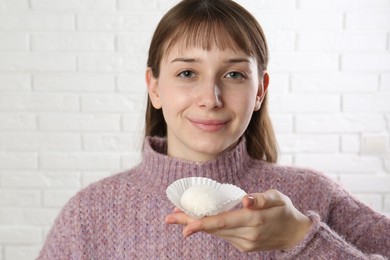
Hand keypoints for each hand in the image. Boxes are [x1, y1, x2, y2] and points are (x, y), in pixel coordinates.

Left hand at [165, 189, 311, 251]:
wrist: (295, 234)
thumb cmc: (285, 210)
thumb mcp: (277, 198)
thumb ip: (261, 198)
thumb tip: (245, 199)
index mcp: (254, 220)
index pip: (222, 222)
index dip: (201, 224)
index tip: (184, 226)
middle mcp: (247, 235)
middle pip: (213, 229)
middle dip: (190, 223)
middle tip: (169, 217)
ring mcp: (244, 243)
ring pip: (216, 233)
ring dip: (198, 225)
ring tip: (179, 216)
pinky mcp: (243, 247)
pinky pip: (223, 235)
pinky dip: (210, 228)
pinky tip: (199, 220)